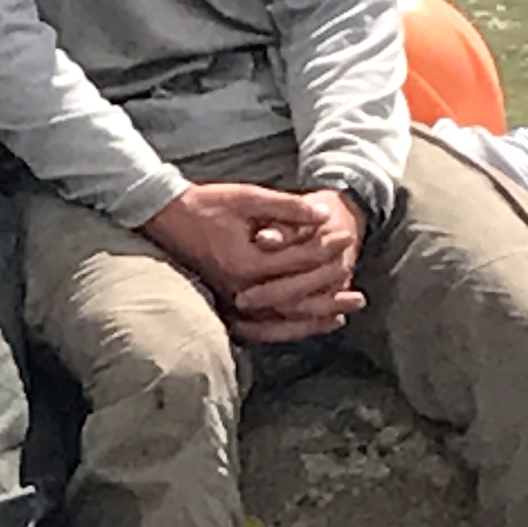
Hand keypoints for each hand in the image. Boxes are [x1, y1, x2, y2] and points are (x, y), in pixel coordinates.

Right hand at [144, 181, 362, 338]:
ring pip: (281, 321)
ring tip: (342, 318)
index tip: (348, 236)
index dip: (327, 248)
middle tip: (359, 297)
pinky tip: (308, 325)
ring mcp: (232, 301)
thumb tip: (324, 217)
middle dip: (329, 297)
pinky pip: (262, 327)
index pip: (298, 262)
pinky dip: (288, 328)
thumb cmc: (207, 204)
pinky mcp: (226, 305)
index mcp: (246, 264)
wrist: (168, 217)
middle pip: (295, 301)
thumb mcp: (248, 197)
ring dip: (313, 321)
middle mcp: (241, 290)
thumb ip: (287, 207)